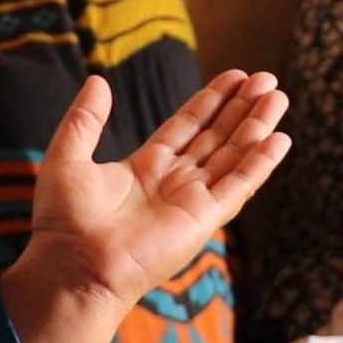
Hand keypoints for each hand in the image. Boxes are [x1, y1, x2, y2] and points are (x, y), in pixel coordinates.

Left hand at [24, 70, 290, 308]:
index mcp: (146, 168)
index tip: (236, 76)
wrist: (73, 265)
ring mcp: (192, 201)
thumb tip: (98, 80)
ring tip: (278, 96)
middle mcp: (174, 183)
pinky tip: (279, 139)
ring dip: (257, 126)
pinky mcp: (204, 219)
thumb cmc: (63, 221)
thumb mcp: (68, 156)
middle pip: (218, 137)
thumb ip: (86, 119)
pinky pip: (239, 186)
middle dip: (243, 108)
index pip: (188, 126)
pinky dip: (260, 163)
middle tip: (266, 79)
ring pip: (234, 156)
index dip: (212, 101)